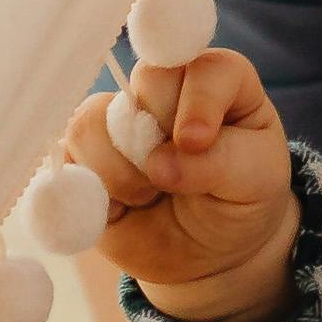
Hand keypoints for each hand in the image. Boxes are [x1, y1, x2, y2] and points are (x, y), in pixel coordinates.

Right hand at [65, 44, 299, 321]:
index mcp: (220, 83)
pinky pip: (66, 157)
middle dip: (157, 140)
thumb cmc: (241, 203)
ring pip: (93, 121)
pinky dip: (91, 192)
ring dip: (120, 174)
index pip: (207, 68)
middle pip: (145, 82)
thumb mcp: (255, 184)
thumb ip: (219, 164)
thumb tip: (158, 163)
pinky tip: (119, 209)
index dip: (199, 101)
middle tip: (173, 178)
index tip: (196, 143)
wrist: (208, 252)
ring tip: (148, 196)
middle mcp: (167, 90)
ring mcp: (120, 118)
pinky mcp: (85, 153)